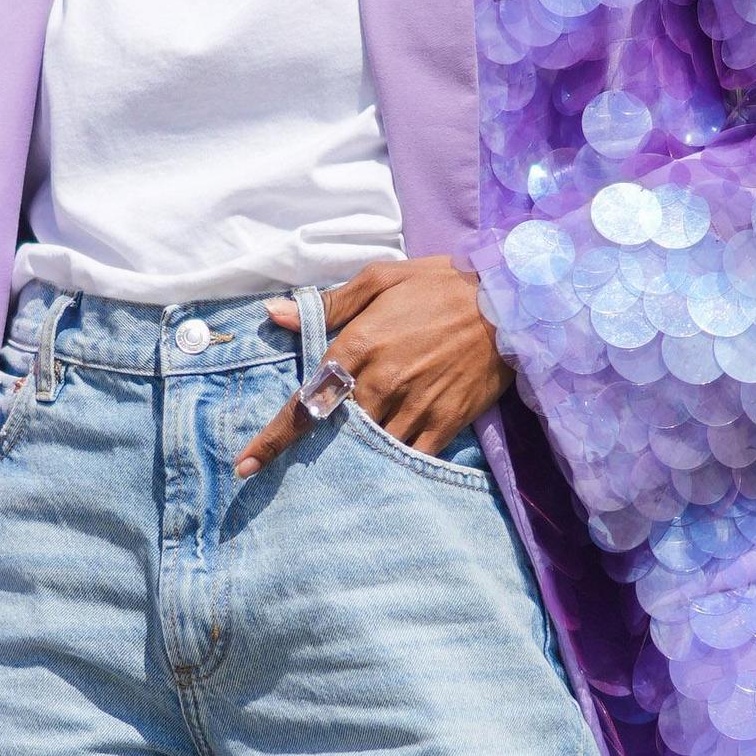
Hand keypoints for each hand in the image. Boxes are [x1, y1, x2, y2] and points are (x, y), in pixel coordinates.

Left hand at [236, 256, 507, 480]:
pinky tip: (379, 474)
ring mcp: (413, 407)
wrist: (509, 303)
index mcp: (358, 345)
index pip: (306, 400)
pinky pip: (408, 458)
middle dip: (310, 453)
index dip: (274, 438)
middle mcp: (381, 382)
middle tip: (286, 474)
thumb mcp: (381, 279)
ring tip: (333, 475)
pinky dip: (391, 468)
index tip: (246, 465)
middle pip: (333, 433)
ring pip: (368, 449)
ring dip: (348, 463)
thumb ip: (328, 303)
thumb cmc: (439, 285)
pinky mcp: (443, 423)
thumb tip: (274, 315)